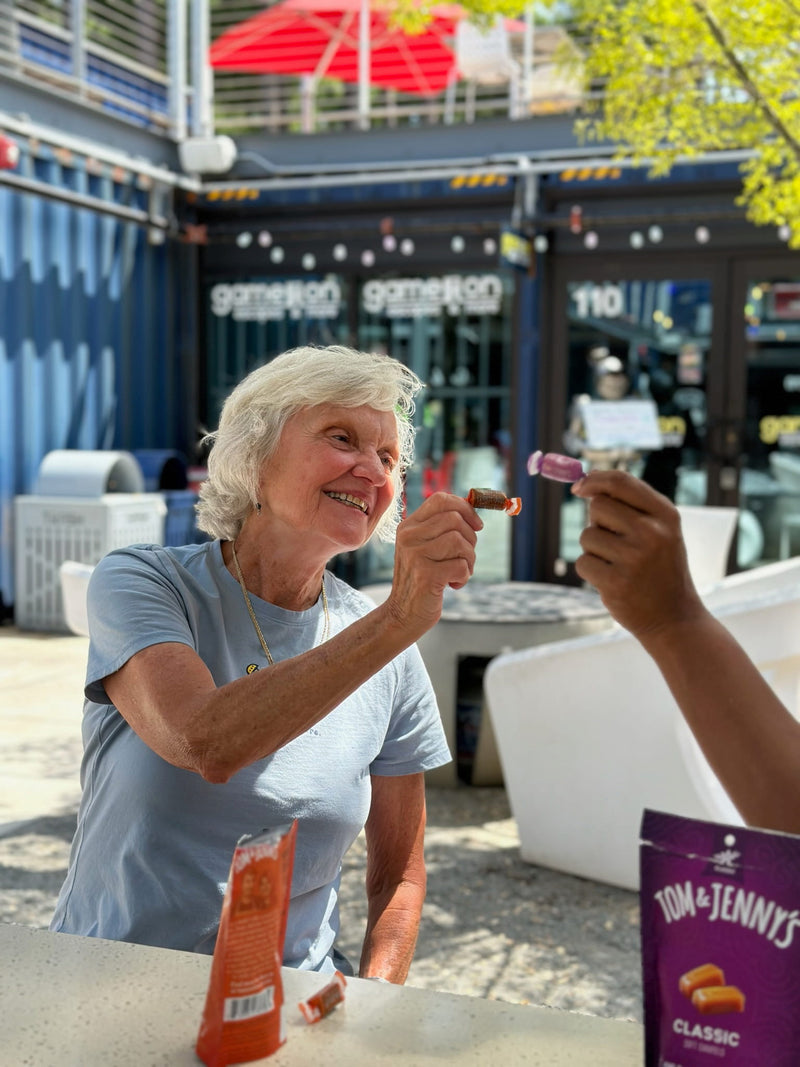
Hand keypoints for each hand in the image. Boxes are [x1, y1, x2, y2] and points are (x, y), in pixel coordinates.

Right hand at [385, 492, 482, 635]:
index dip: (465, 508)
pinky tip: (452, 585)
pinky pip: (461, 565)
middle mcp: (408, 537)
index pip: (440, 500)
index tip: (477, 525)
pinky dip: (464, 577)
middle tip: (465, 557)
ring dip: (469, 560)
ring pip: (460, 541)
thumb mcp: (425, 548)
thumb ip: (442, 528)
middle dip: (470, 539)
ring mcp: (415, 555)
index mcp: (409, 526)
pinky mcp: (426, 575)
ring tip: (459, 573)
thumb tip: (473, 507)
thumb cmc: (422, 578)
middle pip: (455, 519)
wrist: (403, 614)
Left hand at [571, 470, 703, 638]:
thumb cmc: (661, 568)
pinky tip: (613, 581)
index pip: (621, 482)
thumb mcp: (660, 531)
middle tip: (616, 543)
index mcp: (665, 515)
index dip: (594, 480)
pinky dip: (591, 572)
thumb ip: (630, 504)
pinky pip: (583, 563)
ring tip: (619, 565)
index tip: (579, 488)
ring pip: (587, 536)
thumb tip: (585, 483)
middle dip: (598, 523)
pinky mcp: (615, 582)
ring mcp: (634, 558)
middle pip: (598, 507)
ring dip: (595, 551)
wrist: (674, 618)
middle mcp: (652, 533)